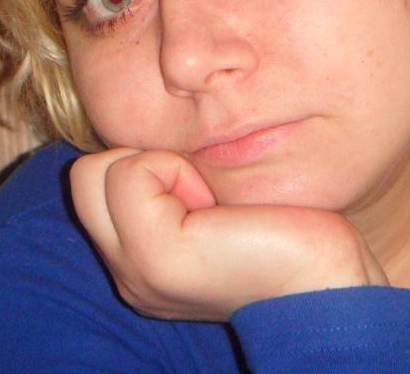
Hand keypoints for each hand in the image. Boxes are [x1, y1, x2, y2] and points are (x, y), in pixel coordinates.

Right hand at [70, 148, 388, 320]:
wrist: (326, 280)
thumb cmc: (285, 229)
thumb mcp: (208, 198)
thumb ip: (169, 180)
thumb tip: (150, 128)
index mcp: (135, 260)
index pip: (93, 182)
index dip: (146, 163)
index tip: (202, 192)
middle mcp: (125, 272)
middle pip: (84, 175)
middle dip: (142, 161)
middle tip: (204, 194)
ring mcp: (133, 270)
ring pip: (96, 170)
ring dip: (162, 165)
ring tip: (211, 203)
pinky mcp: (156, 256)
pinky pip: (131, 171)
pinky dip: (174, 170)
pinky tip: (216, 209)